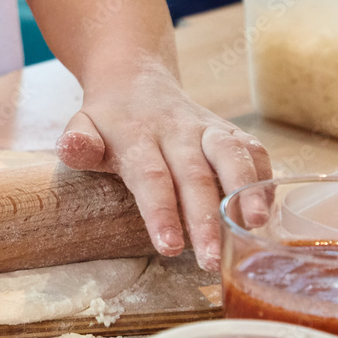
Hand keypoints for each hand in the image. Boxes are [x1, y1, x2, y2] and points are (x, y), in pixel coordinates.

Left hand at [55, 65, 271, 270]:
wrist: (135, 77)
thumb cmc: (107, 119)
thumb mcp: (82, 126)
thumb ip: (78, 143)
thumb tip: (72, 148)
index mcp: (137, 136)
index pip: (150, 177)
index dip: (161, 212)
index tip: (170, 247)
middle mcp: (176, 130)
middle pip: (195, 175)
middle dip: (206, 219)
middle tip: (211, 259)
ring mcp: (206, 128)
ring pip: (232, 157)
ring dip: (246, 193)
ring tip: (255, 228)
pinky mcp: (229, 131)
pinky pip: (253, 151)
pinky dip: (264, 179)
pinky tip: (265, 213)